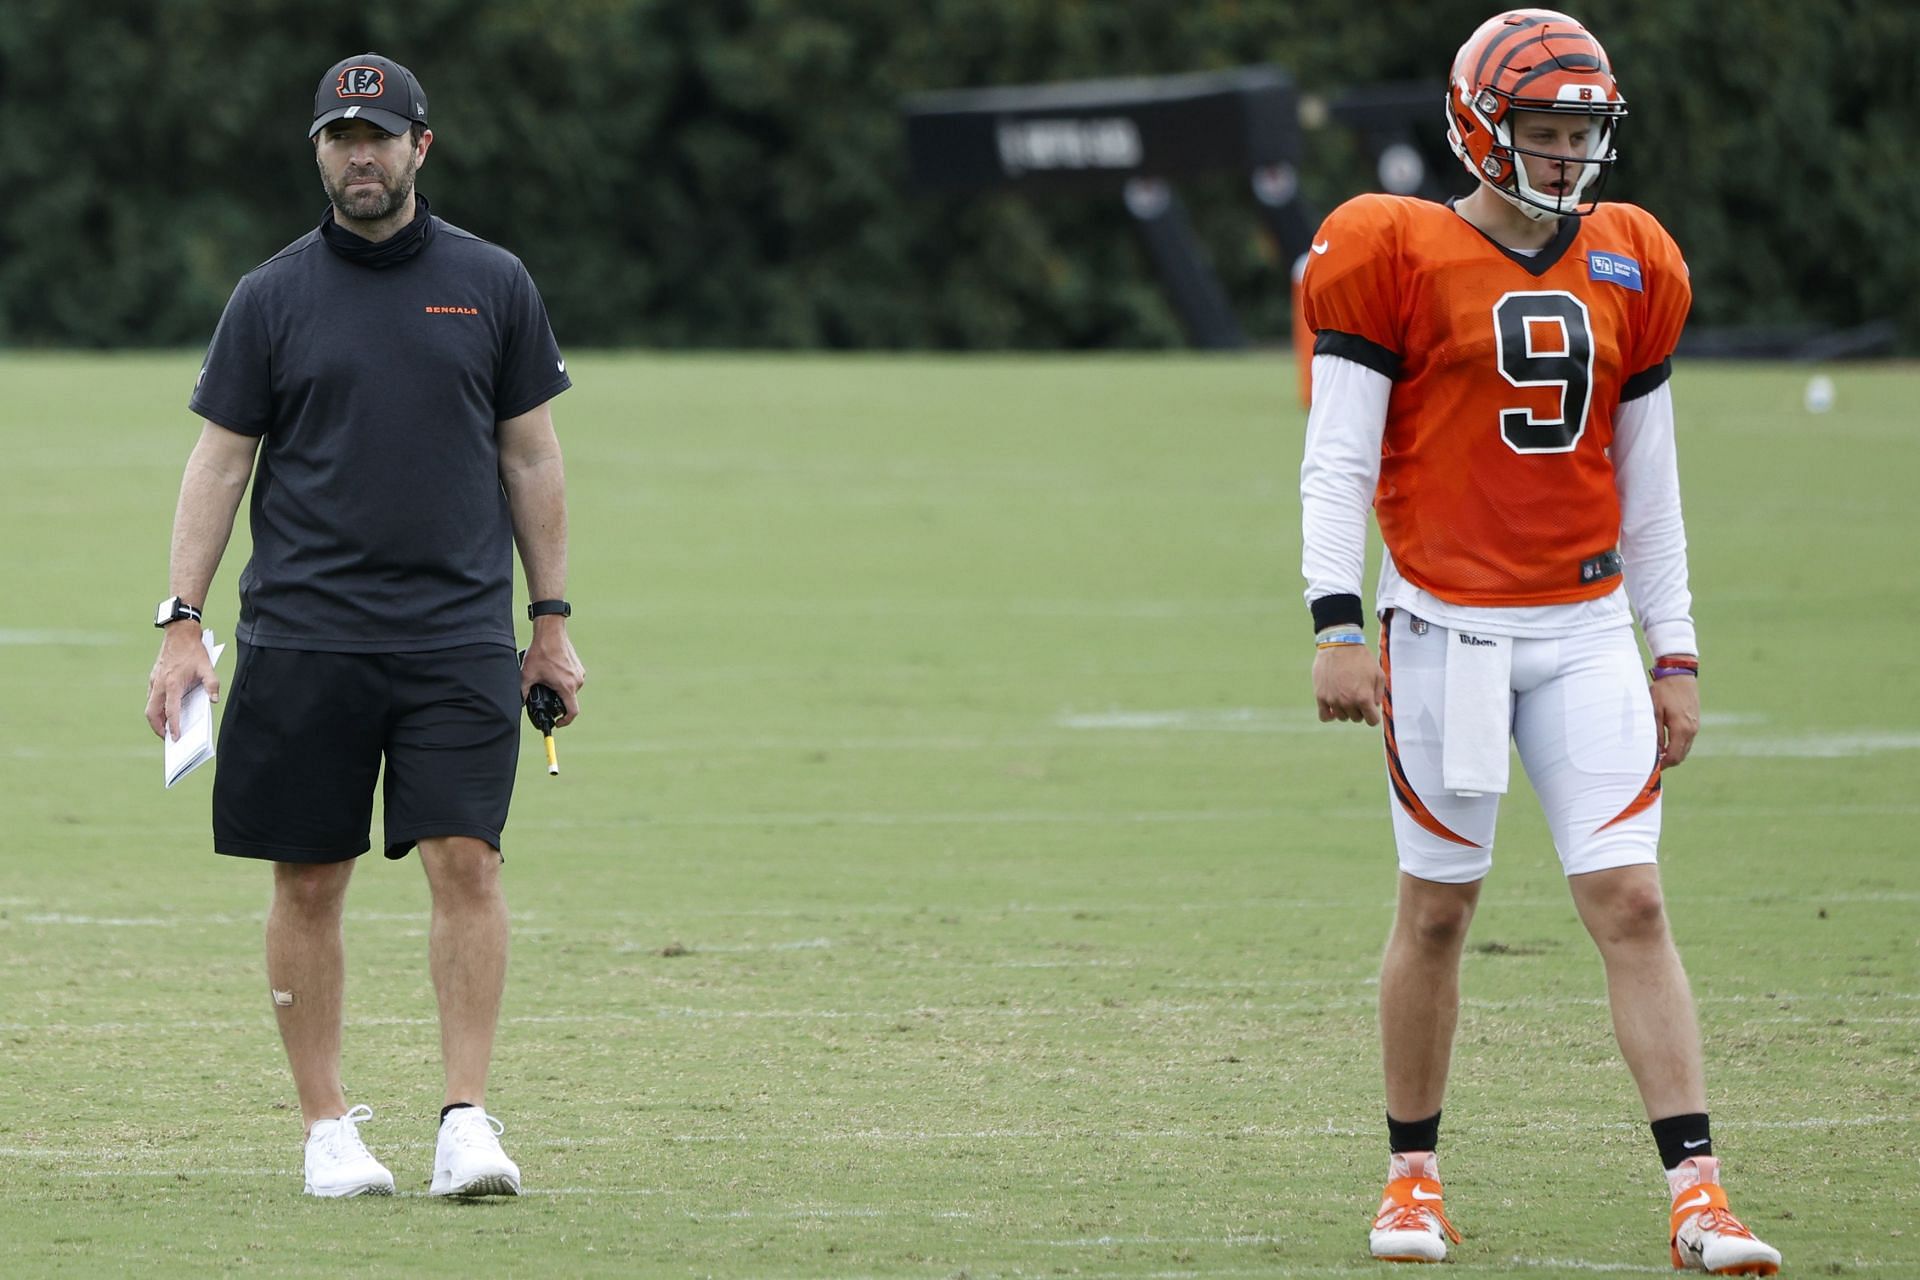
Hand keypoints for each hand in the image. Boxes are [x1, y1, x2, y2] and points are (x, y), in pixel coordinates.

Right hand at [145, 625, 216, 740]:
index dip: (173, 726)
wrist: (179, 633)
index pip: (171, 711)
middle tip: (168, 738)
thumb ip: (212, 684)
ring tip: (167, 729)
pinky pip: (151, 697)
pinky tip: (166, 711)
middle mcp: (159, 685)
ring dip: (156, 719)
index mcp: (172, 684)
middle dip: (158, 728)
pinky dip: (156, 708)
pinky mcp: (153, 678)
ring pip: (149, 706)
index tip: (176, 738)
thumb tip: (214, 700)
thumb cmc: (193, 651)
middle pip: (152, 713)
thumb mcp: (207, 667)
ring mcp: (154, 681)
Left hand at [521, 621, 585, 726]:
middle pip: (569, 700)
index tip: (557, 722)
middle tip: (545, 696)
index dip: (565, 721)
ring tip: (547, 680)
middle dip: (557, 701)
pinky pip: (573, 679)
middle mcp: (577, 681)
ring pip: (571, 689)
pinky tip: (552, 672)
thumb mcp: (527, 674)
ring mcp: (579, 673)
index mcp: (566, 687)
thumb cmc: (541, 652)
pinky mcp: (579, 666)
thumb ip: (523, 692)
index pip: (572, 712)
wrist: (551, 632)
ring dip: (560, 690)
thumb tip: (519, 703)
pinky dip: (564, 680)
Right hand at [1312, 644, 1384, 725]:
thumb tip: (1373, 706)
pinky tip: (1333, 707)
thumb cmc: (1361, 658)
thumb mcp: (1378, 674)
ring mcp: (1333, 700)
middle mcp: (1348, 702)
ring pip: (1342, 717)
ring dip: (1345, 710)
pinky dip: (1330, 715)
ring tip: (1345, 695)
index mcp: (1364, 697)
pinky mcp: (1320, 696)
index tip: (1370, 707)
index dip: (1373, 715)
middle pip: (1357, 718)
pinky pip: (1324, 716)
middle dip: (1359, 710)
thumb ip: (1378, 694)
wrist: (1339, 644)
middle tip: (1357, 694)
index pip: (1372, 721)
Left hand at [1650, 674, 1699, 766]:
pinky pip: (1687, 740)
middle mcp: (1692, 730)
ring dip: (1673, 753)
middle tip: (1653, 762)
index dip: (1664, 765)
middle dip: (1668, 761)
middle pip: (1681, 755)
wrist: (1679, 674)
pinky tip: (1665, 741)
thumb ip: (1656, 733)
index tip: (1652, 767)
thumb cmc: (1663, 691)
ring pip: (1685, 748)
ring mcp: (1695, 725)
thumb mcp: (1654, 712)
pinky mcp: (1695, 721)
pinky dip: (1677, 745)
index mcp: (1682, 729)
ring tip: (1657, 753)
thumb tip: (1655, 751)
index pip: (1675, 756)